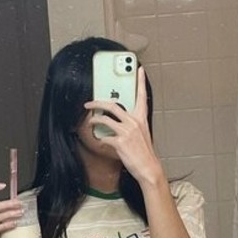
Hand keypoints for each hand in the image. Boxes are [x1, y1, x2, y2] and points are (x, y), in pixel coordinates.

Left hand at [84, 65, 163, 186]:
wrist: (148, 168)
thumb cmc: (144, 153)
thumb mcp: (142, 134)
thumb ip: (132, 124)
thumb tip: (118, 120)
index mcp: (141, 118)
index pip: (142, 96)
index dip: (141, 81)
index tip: (139, 70)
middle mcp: (134, 122)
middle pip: (112, 105)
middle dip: (97, 103)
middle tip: (89, 103)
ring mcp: (127, 131)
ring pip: (105, 120)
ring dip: (94, 120)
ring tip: (90, 122)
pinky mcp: (120, 142)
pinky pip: (104, 137)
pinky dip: (101, 139)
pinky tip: (101, 141)